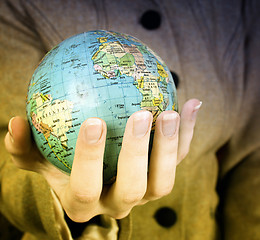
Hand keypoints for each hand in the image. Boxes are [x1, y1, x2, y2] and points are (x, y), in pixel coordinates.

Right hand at [5, 99, 200, 221]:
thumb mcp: (39, 159)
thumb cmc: (62, 166)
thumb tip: (14, 123)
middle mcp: (118, 202)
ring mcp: (144, 192)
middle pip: (133, 188)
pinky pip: (179, 157)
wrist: (93, 177)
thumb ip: (25, 147)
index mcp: (84, 201)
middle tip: (141, 114)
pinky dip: (188, 132)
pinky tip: (192, 103)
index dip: (89, 159)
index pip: (85, 188)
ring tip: (172, 111)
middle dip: (138, 153)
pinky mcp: (162, 176)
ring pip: (163, 180)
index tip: (93, 121)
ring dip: (169, 146)